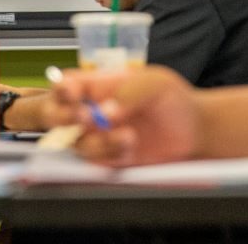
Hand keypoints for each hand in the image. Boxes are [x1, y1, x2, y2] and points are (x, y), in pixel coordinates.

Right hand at [48, 66, 200, 166]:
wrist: (192, 130)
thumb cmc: (171, 98)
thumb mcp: (155, 83)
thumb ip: (129, 92)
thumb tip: (105, 112)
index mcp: (96, 85)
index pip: (67, 85)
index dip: (62, 89)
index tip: (72, 93)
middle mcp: (91, 112)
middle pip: (56, 116)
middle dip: (61, 117)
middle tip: (83, 117)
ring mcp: (98, 137)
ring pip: (78, 144)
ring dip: (98, 141)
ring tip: (128, 135)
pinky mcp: (109, 160)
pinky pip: (96, 164)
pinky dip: (110, 157)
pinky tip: (130, 148)